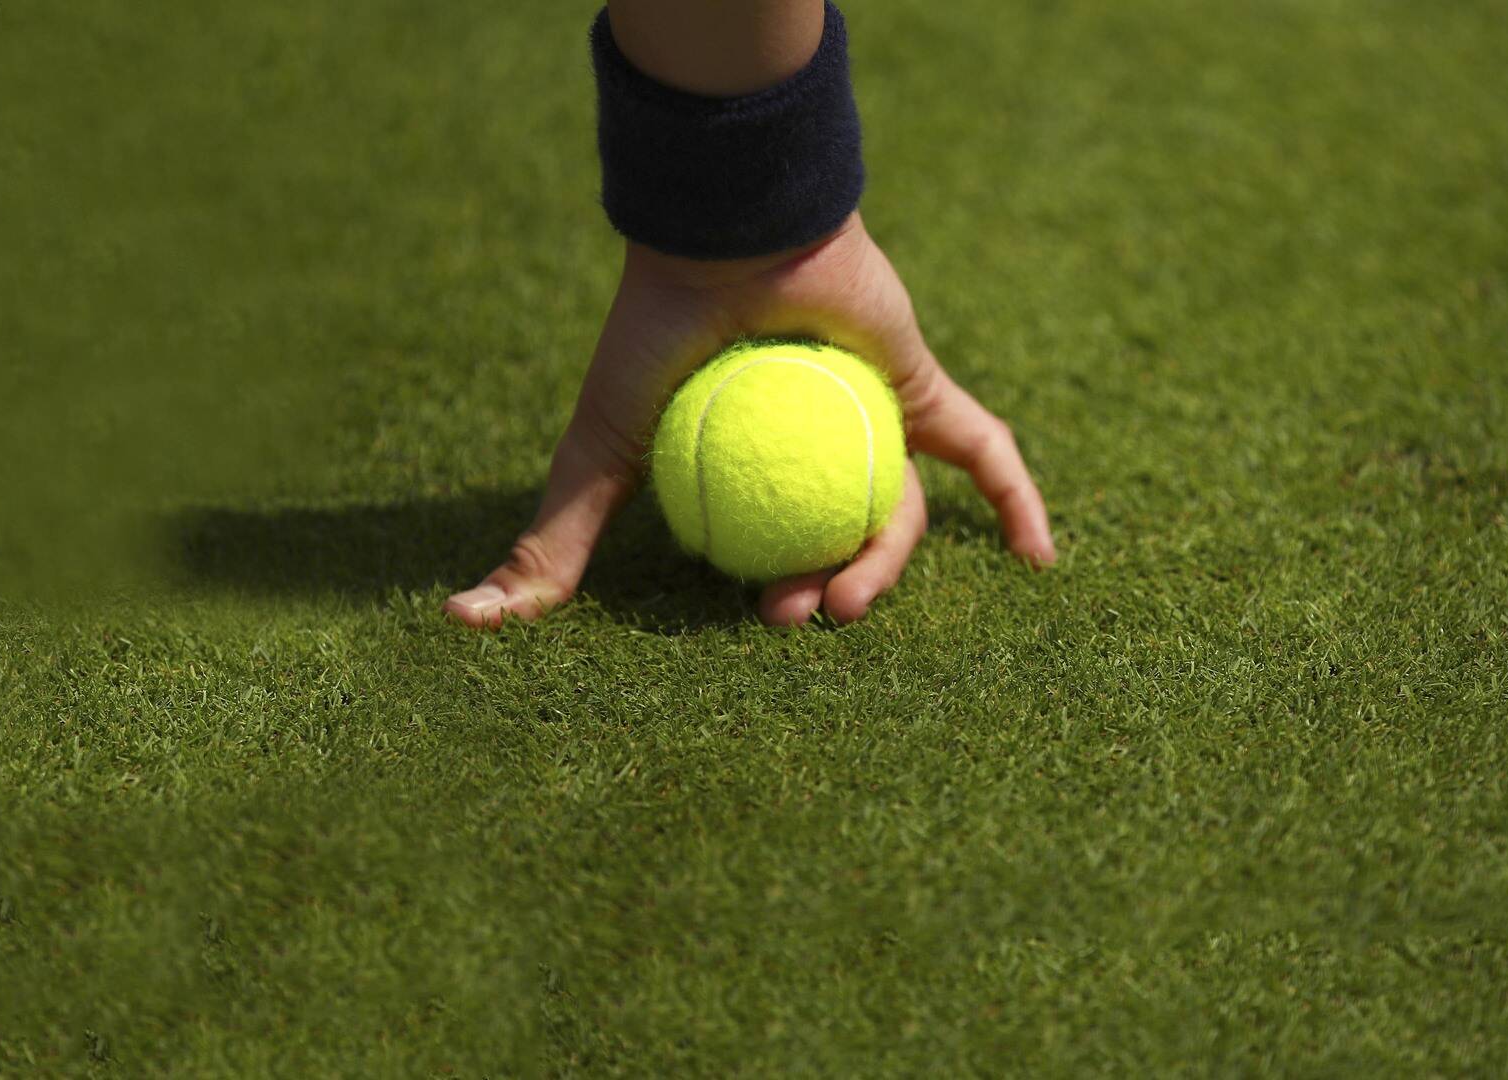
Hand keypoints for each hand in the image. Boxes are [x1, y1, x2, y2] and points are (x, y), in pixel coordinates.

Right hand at [445, 212, 1055, 627]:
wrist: (724, 242)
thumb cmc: (655, 342)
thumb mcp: (601, 457)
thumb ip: (554, 544)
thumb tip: (465, 623)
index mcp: (750, 469)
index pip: (769, 552)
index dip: (771, 594)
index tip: (759, 620)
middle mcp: (817, 450)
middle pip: (840, 544)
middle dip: (828, 593)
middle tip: (801, 617)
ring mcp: (875, 419)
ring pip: (900, 515)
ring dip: (884, 566)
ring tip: (847, 597)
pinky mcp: (926, 388)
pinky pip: (983, 453)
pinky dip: (1018, 504)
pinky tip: (1041, 560)